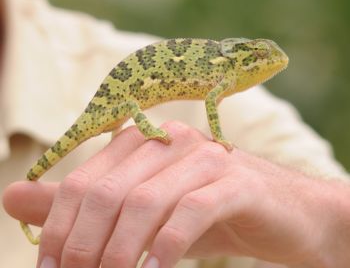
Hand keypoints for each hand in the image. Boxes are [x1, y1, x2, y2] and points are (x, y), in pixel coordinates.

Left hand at [3, 121, 349, 267]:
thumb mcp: (141, 214)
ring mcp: (205, 157)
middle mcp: (170, 141)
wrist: (280, 212)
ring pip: (146, 201)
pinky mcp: (236, 180)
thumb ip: (82, 205)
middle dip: (85, 246)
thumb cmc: (204, 214)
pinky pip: (191, 210)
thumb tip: (11, 196)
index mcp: (143, 142)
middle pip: (109, 192)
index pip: (83, 182)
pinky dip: (166, 246)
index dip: (58, 229)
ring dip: (121, 252)